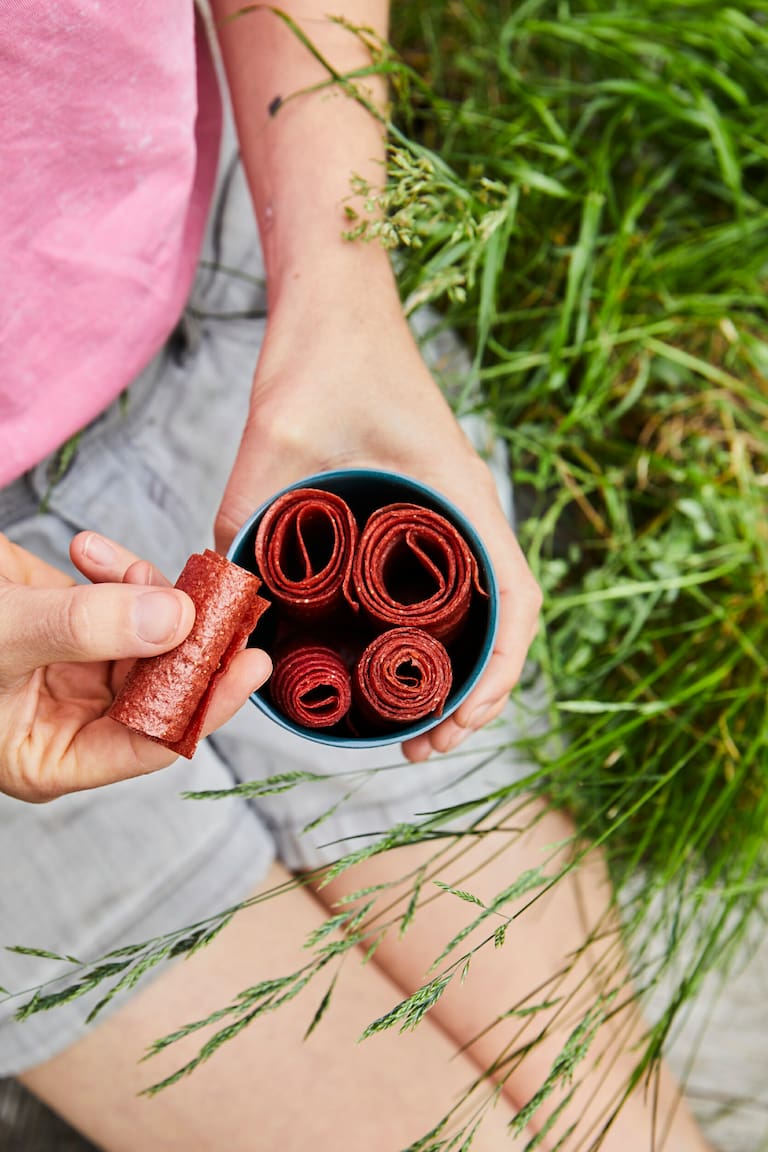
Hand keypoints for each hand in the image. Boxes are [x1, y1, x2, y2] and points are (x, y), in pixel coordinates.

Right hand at [0, 533, 270, 800]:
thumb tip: (177, 620)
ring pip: (148, 635)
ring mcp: (73, 666)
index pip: (149, 742)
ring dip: (147, 593)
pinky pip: (118, 597)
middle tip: (218, 595)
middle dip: (187, 639)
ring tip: (114, 564)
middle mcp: (71, 717)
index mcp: (53, 755)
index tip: (250, 664)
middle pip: (160, 685)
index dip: (205, 705)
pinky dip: (114, 569)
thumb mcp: (2, 636)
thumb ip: (85, 628)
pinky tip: (87, 548)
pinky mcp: (69, 618)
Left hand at [215, 284, 540, 760]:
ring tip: (416, 722)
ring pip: (476, 605)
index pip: (515, 598)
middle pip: (502, 618)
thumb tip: (222, 594)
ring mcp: (444, 508)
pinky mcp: (416, 504)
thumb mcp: (278, 434)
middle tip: (426, 745)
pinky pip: (442, 580)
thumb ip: (249, 512)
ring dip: (458, 667)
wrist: (336, 301)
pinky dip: (433, 629)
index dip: (500, 671)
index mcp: (458, 495)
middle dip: (476, 691)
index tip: (460, 722)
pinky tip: (391, 654)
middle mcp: (462, 507)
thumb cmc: (324, 352)